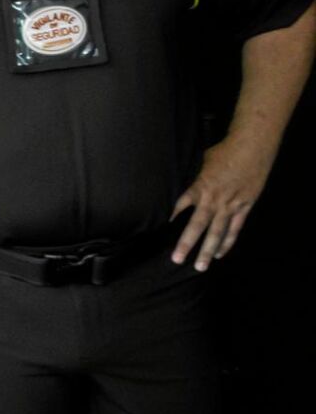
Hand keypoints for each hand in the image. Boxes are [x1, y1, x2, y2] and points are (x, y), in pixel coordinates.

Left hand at [170, 138, 274, 270]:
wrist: (253, 146)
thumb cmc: (225, 151)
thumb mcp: (202, 162)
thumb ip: (195, 178)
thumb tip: (183, 186)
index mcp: (200, 187)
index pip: (181, 205)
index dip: (172, 217)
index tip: (161, 231)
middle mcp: (214, 199)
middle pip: (197, 226)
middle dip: (187, 243)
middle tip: (177, 259)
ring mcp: (231, 205)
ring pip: (217, 233)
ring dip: (208, 250)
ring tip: (200, 266)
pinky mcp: (245, 206)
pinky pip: (235, 229)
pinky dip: (227, 242)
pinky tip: (220, 254)